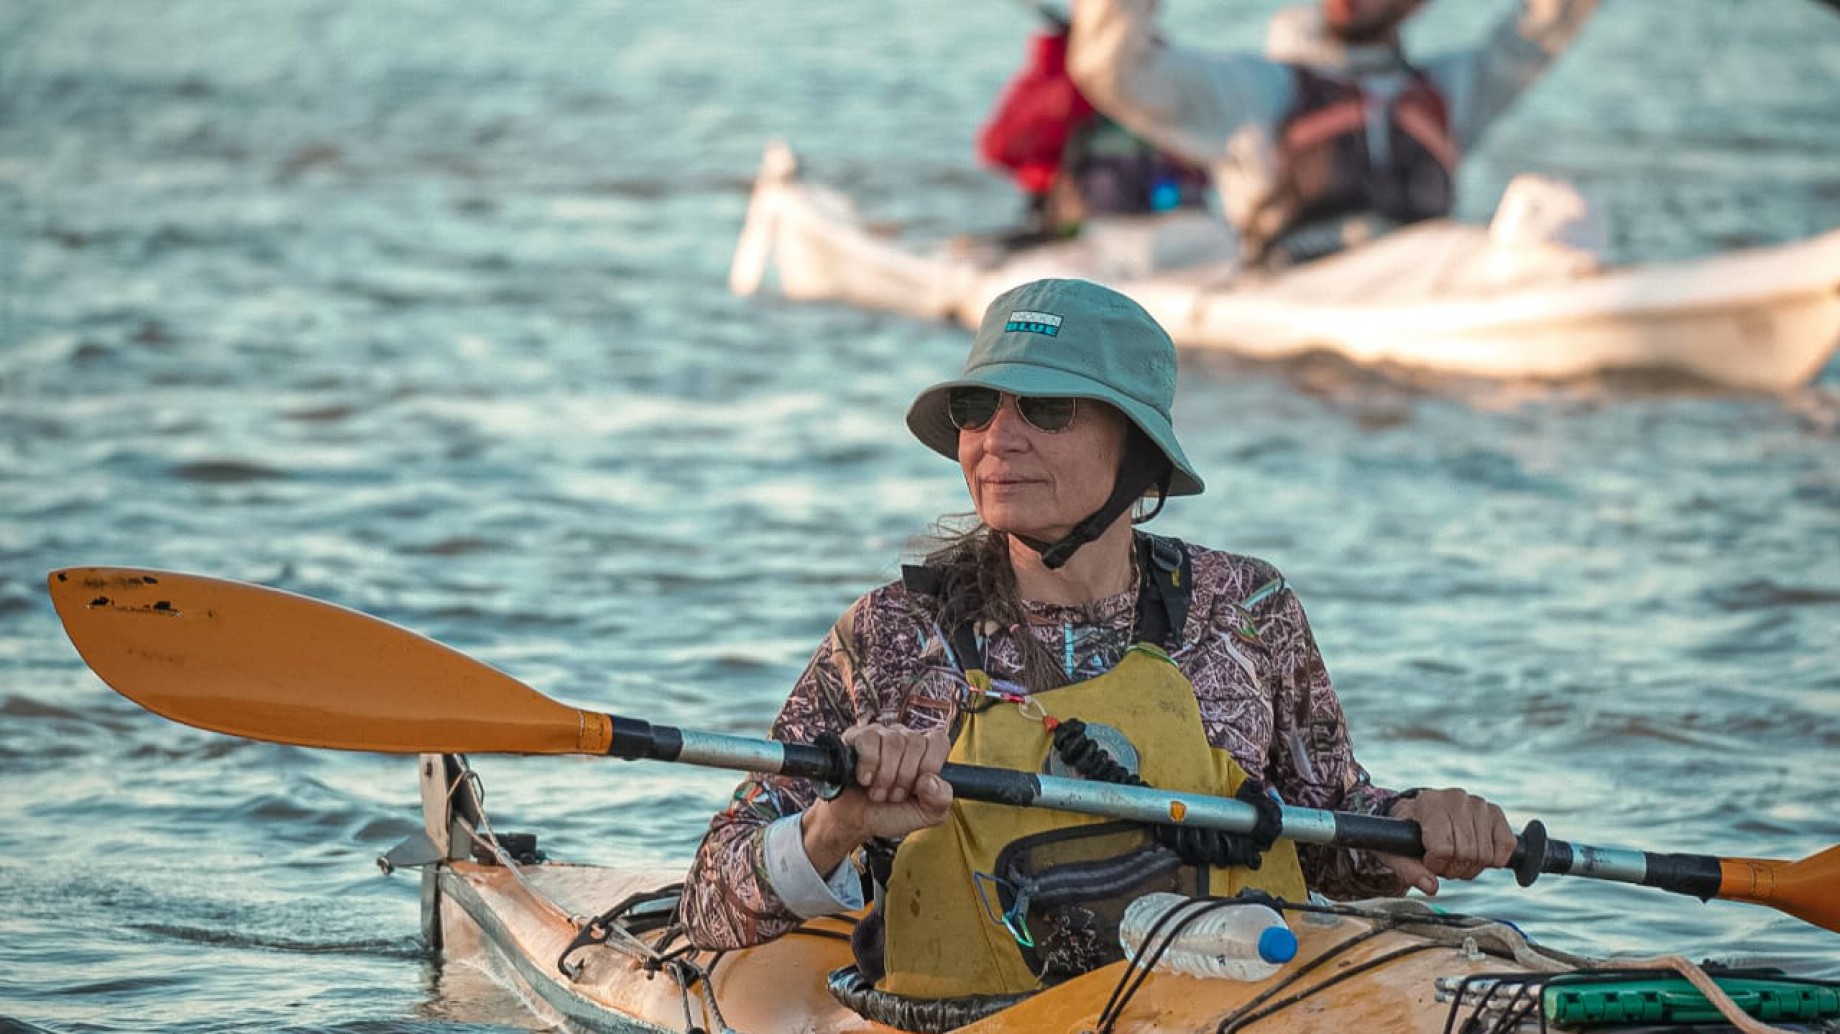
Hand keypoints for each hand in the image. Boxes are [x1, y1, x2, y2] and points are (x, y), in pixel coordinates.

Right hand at [800, 724, 952, 873]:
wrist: (856, 822)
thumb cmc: (891, 813)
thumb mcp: (925, 815)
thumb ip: (941, 800)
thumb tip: (930, 780)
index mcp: (925, 753)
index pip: (938, 740)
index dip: (930, 764)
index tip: (918, 786)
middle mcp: (905, 739)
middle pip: (915, 742)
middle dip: (905, 778)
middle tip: (895, 795)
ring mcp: (881, 735)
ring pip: (894, 741)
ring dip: (885, 776)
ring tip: (879, 792)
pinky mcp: (856, 737)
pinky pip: (869, 740)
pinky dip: (868, 765)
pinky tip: (865, 779)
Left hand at [1379, 788, 1515, 895]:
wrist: (1419, 814)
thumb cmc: (1406, 834)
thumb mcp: (1395, 850)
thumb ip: (1408, 870)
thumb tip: (1431, 887)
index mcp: (1428, 803)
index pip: (1442, 848)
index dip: (1436, 864)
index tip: (1428, 861)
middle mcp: (1456, 798)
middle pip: (1466, 854)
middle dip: (1453, 869)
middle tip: (1444, 863)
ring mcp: (1478, 804)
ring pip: (1485, 854)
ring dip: (1471, 867)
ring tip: (1457, 858)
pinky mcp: (1496, 812)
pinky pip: (1507, 846)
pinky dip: (1495, 860)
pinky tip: (1478, 855)